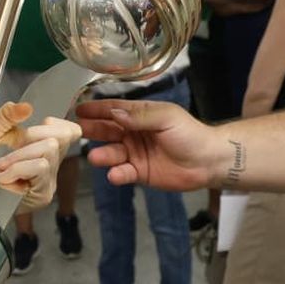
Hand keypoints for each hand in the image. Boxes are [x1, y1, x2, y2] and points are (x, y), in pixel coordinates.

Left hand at [0, 102, 81, 211]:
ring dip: (20, 155)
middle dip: (32, 136)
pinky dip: (18, 168)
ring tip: (1, 167)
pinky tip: (4, 179)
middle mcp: (49, 165)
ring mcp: (48, 181)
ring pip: (50, 149)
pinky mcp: (43, 194)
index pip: (71, 132)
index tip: (33, 131)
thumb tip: (27, 107)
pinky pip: (41, 167)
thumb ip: (7, 116)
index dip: (58, 125)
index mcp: (40, 148)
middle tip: (10, 151)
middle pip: (61, 136)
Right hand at [77, 99, 219, 191]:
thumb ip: (140, 116)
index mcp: (140, 116)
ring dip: (103, 155)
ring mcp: (135, 154)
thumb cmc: (190, 134)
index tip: (78, 109)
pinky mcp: (140, 173)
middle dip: (92, 131)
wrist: (209, 161)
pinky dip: (117, 174)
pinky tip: (115, 174)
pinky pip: (124, 172)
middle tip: (75, 132)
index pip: (114, 110)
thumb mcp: (166, 117)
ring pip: (112, 153)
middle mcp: (133, 133)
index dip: (96, 109)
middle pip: (107, 131)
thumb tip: (114, 113)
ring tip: (95, 157)